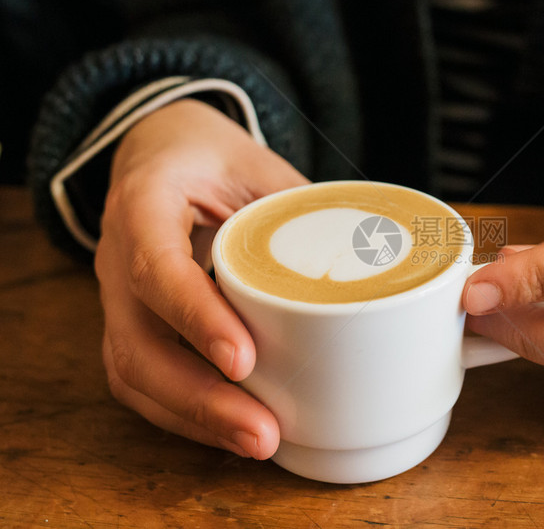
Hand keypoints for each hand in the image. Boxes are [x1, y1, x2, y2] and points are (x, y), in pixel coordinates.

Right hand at [96, 99, 308, 456]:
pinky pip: (142, 380)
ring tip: (257, 444)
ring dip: (194, 418)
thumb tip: (373, 254)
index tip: (243, 359)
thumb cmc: (210, 155)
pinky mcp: (132, 323)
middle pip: (137, 344)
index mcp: (145, 202)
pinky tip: (231, 432)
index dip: (195, 316)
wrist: (159, 151)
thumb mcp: (254, 161)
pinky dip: (185, 414)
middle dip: (199, 399)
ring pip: (134, 373)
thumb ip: (298, 204)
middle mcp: (117, 256)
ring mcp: (117, 296)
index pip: (156, 265)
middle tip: (263, 433)